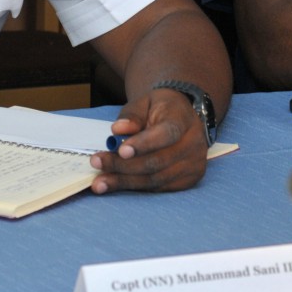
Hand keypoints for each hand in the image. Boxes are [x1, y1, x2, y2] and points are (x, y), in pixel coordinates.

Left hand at [87, 88, 208, 192]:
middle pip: (158, 161)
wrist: (181, 117)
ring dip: (124, 181)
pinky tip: (115, 185)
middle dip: (124, 165)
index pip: (167, 133)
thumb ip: (131, 116)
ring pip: (155, 179)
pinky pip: (157, 188)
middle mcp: (193, 143)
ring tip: (100, 181)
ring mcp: (193, 164)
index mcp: (183, 119)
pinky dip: (134, 187)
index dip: (144, 144)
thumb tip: (118, 130)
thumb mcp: (143, 103)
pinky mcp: (188, 180)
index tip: (121, 150)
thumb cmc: (159, 109)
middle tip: (98, 162)